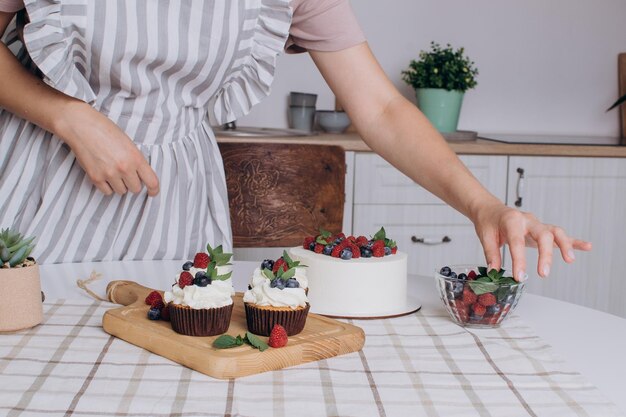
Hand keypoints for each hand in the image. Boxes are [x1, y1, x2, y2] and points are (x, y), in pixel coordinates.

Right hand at [55, 101, 159, 195]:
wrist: (81, 126)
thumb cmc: (105, 130)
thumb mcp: (128, 143)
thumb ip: (136, 160)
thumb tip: (141, 176)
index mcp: (136, 157)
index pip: (151, 182)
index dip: (154, 190)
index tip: (152, 192)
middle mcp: (124, 168)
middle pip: (135, 189)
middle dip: (132, 183)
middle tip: (126, 174)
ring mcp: (109, 174)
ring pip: (121, 191)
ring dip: (119, 185)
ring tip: (113, 171)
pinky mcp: (95, 177)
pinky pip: (107, 191)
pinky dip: (107, 186)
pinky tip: (104, 174)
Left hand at [472, 201, 591, 281]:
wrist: (491, 209)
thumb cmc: (488, 222)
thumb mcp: (485, 236)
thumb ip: (491, 254)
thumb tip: (494, 272)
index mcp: (511, 220)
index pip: (517, 241)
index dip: (519, 260)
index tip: (519, 276)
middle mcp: (528, 220)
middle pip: (543, 235)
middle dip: (545, 254)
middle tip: (543, 273)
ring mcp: (537, 224)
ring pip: (555, 232)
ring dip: (564, 245)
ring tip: (570, 260)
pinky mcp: (543, 230)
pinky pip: (561, 235)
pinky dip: (573, 241)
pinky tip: (587, 247)